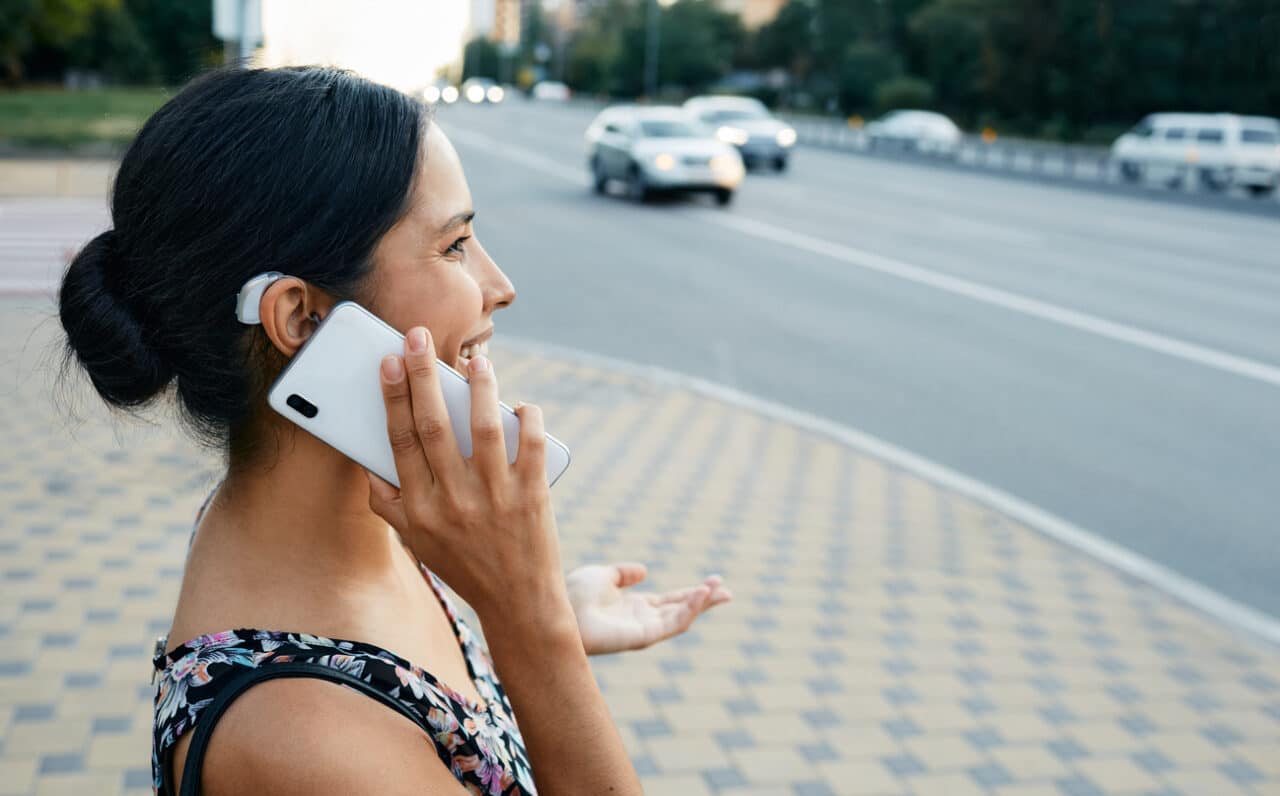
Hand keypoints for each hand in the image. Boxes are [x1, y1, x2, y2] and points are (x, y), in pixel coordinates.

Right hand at [366, 327, 571, 629]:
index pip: (400, 440)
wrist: (518, 602)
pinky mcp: (533, 496)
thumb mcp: (416, 541)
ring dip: (480, 388)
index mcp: (420, 508)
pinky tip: (521, 403)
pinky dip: (528, 420)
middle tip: (419, 337)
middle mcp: (454, 500)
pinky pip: (532, 446)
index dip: (392, 397)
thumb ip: (387, 503)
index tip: (388, 360)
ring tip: (478, 359)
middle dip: (423, 375)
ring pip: (485, 428)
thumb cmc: (462, 564)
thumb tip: (368, 459)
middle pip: (434, 425)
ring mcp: (496, 497)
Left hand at [566, 563, 731, 654]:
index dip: (691, 592)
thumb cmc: (573, 595)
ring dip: (702, 605)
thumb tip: (645, 571)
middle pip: (681, 611)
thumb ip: (624, 573)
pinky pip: (672, 624)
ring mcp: (643, 630)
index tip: (713, 581)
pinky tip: (701, 594)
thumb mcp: (603, 575)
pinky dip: (689, 610)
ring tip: (722, 591)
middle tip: (728, 591)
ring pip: (681, 619)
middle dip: (704, 601)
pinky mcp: (642, 637)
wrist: (559, 608)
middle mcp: (641, 620)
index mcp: (633, 607)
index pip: (670, 601)